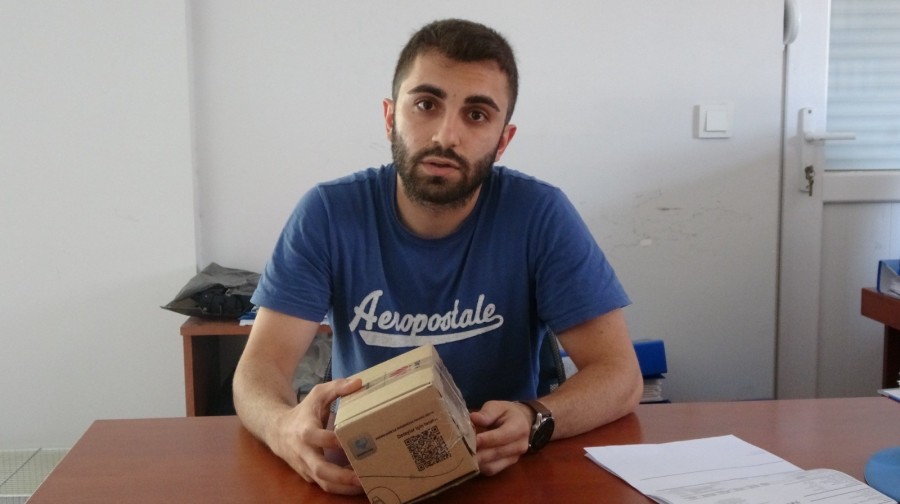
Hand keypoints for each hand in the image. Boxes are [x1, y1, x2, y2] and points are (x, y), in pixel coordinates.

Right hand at [270, 377, 363, 494]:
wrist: (276, 430)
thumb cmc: (303, 411)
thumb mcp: (317, 394)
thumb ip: (337, 387)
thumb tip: (359, 383)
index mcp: (305, 430)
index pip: (319, 437)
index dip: (334, 440)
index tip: (352, 438)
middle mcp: (304, 452)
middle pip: (320, 469)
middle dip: (342, 476)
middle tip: (363, 477)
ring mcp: (306, 467)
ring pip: (324, 483)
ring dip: (345, 487)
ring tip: (367, 485)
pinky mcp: (309, 476)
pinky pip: (325, 485)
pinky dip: (342, 487)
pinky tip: (360, 483)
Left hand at [469, 400, 532, 475]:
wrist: (522, 422)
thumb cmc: (506, 413)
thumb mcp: (498, 407)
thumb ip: (487, 413)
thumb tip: (473, 418)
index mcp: (519, 427)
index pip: (501, 436)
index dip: (485, 439)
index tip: (471, 440)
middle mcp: (519, 445)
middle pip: (496, 453)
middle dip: (478, 453)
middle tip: (460, 451)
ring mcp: (514, 458)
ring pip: (493, 465)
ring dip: (477, 462)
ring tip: (462, 457)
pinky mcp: (507, 465)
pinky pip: (492, 470)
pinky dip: (479, 467)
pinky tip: (468, 461)